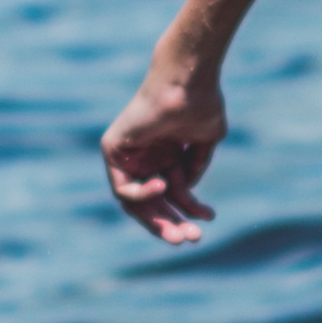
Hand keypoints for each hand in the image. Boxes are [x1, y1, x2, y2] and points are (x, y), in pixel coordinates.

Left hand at [102, 69, 224, 243]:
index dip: (189, 209)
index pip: (172, 192)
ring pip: (137, 203)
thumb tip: (184, 194)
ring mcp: (129, 155)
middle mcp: (146, 156)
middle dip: (173, 222)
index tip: (208, 218)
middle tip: (192, 240)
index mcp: (167, 154)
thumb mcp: (204, 143)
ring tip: (181, 234)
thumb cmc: (200, 104)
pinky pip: (123, 188)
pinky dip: (142, 194)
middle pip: (153, 203)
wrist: (186, 82)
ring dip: (159, 220)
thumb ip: (194, 167)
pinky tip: (162, 186)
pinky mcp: (113, 150)